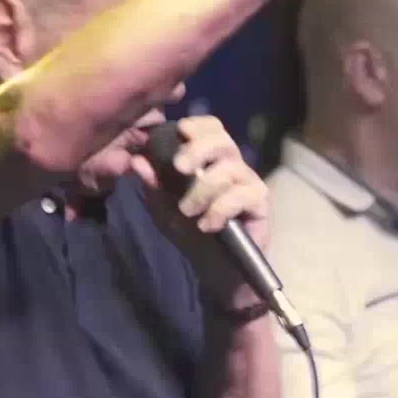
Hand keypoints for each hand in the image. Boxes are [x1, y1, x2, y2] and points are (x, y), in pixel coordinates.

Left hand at [133, 117, 269, 298]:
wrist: (217, 273)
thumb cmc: (193, 236)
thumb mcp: (165, 211)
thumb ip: (154, 186)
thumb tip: (137, 162)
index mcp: (211, 160)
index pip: (211, 128)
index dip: (198, 125)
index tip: (180, 131)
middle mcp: (233, 166)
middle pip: (223, 140)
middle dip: (198, 149)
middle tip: (179, 167)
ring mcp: (249, 183)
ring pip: (229, 169)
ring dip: (202, 189)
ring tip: (188, 212)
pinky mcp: (260, 204)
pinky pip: (241, 195)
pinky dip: (219, 209)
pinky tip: (208, 226)